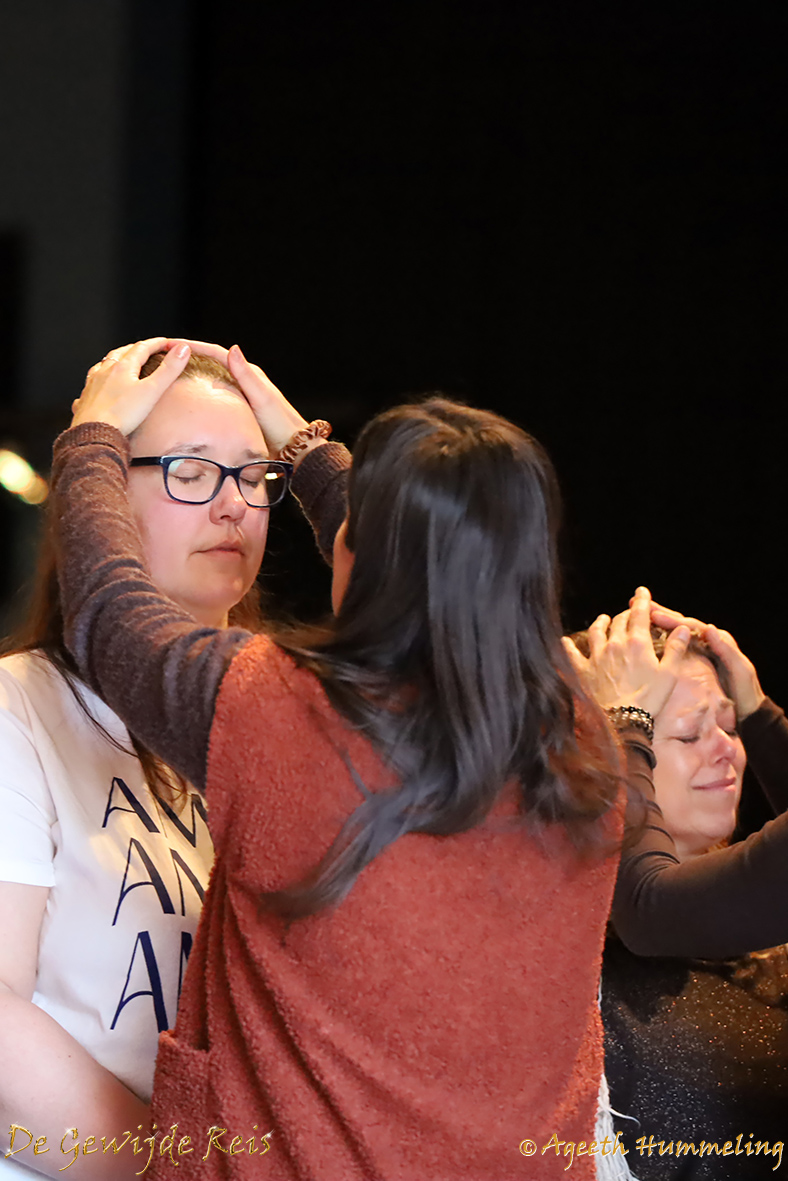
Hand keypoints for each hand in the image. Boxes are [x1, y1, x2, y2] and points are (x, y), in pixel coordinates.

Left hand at [71, 338, 190, 434]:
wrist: (95, 433)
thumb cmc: (122, 414)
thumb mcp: (152, 390)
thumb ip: (169, 369)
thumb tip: (182, 350)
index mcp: (123, 367)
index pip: (142, 348)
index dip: (156, 343)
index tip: (165, 342)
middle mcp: (105, 371)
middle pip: (122, 352)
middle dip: (136, 348)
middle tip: (146, 348)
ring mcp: (93, 383)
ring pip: (105, 364)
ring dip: (116, 359)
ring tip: (122, 361)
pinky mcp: (86, 397)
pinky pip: (92, 380)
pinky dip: (100, 376)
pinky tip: (100, 381)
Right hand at [166, 340, 313, 460]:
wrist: (293, 447)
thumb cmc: (280, 424)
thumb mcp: (262, 399)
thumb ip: (247, 376)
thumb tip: (232, 349)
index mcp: (249, 373)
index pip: (216, 352)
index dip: (193, 346)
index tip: (172, 344)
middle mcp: (244, 380)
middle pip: (211, 361)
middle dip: (188, 355)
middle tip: (164, 353)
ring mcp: (241, 393)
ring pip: (211, 376)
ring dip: (192, 371)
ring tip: (170, 370)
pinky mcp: (239, 407)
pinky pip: (214, 393)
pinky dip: (200, 389)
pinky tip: (188, 395)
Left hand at [564, 587, 689, 716]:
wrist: (622, 721)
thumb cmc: (649, 700)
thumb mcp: (669, 675)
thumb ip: (675, 649)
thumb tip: (683, 629)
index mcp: (638, 643)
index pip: (639, 614)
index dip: (641, 600)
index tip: (641, 591)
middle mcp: (615, 644)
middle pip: (619, 621)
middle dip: (625, 613)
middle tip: (629, 611)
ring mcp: (597, 656)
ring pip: (597, 631)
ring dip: (601, 622)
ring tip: (604, 618)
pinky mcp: (583, 670)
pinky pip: (573, 653)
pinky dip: (569, 645)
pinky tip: (565, 640)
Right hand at [649, 599, 764, 719]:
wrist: (748, 712)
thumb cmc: (745, 692)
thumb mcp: (740, 670)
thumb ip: (726, 649)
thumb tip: (708, 628)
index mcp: (719, 640)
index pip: (692, 626)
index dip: (673, 619)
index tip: (654, 615)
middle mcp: (709, 642)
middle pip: (682, 625)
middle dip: (661, 614)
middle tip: (639, 604)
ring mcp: (701, 651)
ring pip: (676, 633)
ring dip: (658, 623)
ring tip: (639, 614)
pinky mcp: (695, 662)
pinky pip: (676, 647)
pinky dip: (661, 639)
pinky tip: (646, 637)